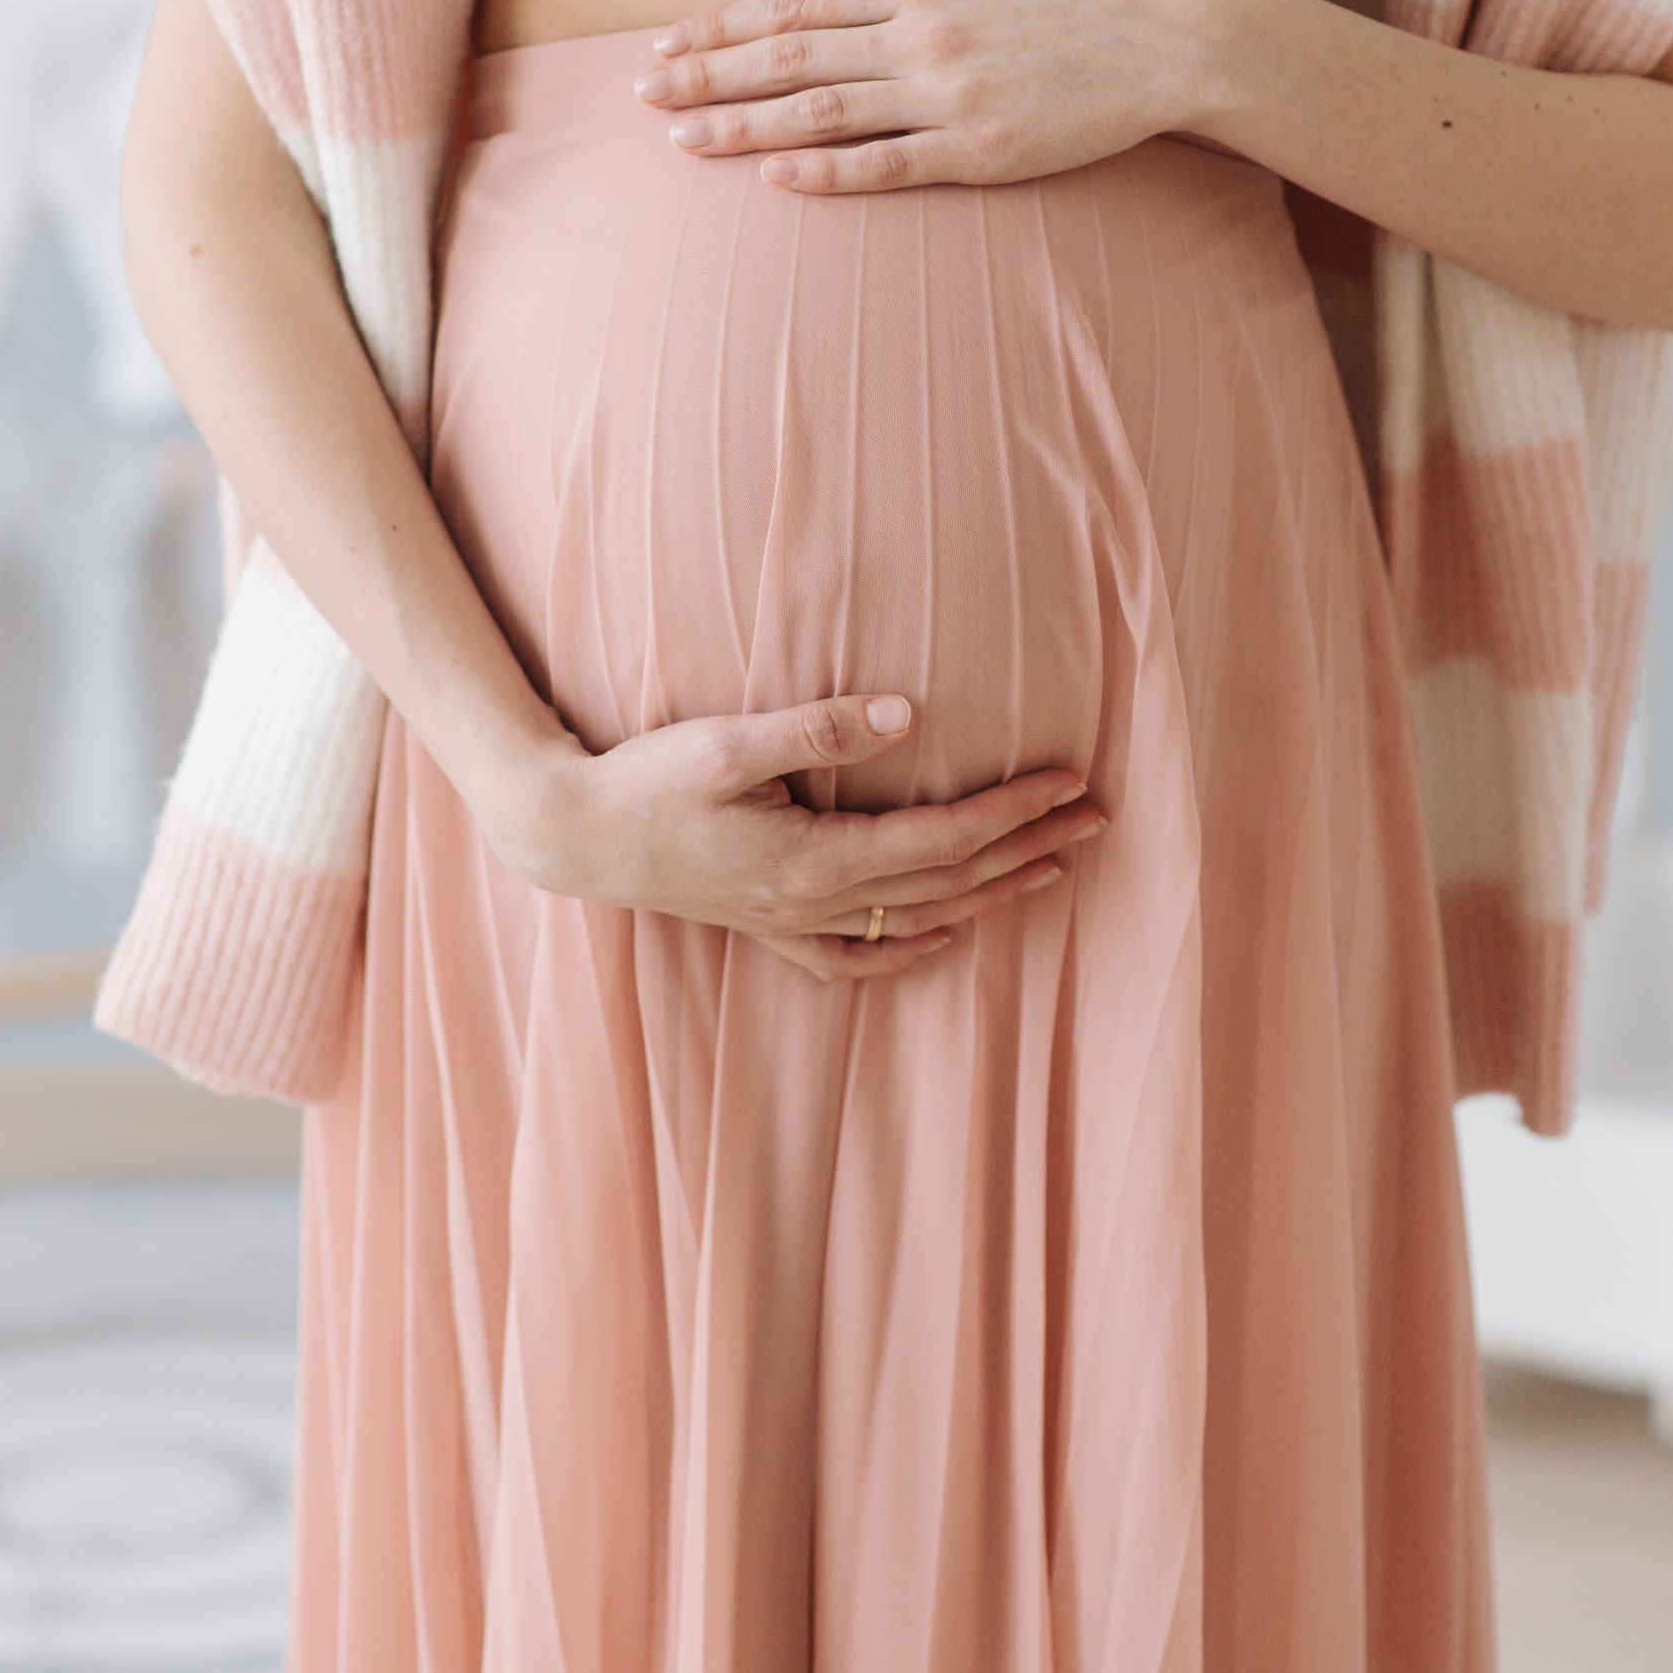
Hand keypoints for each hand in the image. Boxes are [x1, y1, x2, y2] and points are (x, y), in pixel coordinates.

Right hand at [484, 691, 1108, 981]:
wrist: (574, 835)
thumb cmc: (647, 779)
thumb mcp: (727, 742)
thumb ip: (817, 728)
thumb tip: (908, 717)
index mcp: (814, 860)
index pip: (944, 838)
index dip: (1014, 811)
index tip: (1072, 783)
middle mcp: (815, 903)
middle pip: (949, 882)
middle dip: (1030, 849)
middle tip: (1099, 819)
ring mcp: (793, 922)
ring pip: (919, 919)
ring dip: (993, 894)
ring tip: (1055, 869)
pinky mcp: (769, 926)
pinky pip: (858, 955)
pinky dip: (912, 948)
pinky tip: (945, 938)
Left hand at [633, 0, 1202, 193]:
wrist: (1167, 37)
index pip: (795, 2)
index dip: (723, 24)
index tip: (669, 39)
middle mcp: (920, 35)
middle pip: (789, 56)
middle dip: (707, 75)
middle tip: (642, 93)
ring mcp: (948, 96)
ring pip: (823, 112)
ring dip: (745, 127)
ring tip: (683, 139)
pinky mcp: (981, 151)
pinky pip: (889, 164)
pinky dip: (829, 172)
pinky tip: (776, 178)